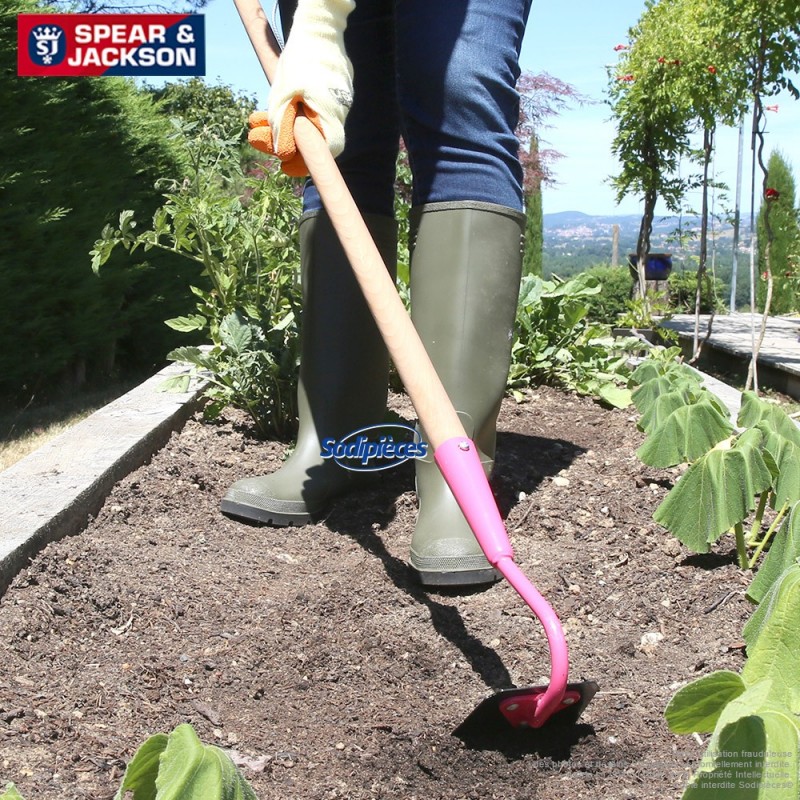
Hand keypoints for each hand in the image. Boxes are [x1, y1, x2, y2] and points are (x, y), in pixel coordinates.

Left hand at [248, 0, 354, 175]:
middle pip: (311, 139)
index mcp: (330, 115)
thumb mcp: (284, 93)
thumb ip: (282, 123)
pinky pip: (308, 111)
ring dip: (279, 125)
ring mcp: (334, 103)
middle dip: (280, 140)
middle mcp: (337, 113)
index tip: (284, 166)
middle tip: (256, 137)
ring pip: (306, 124)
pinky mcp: (328, 95)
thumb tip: (280, 151)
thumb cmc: (302, 58)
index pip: (323, 152)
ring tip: (254, 120)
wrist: (318, 26)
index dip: (303, 162)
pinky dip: (288, 113)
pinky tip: (267, 111)